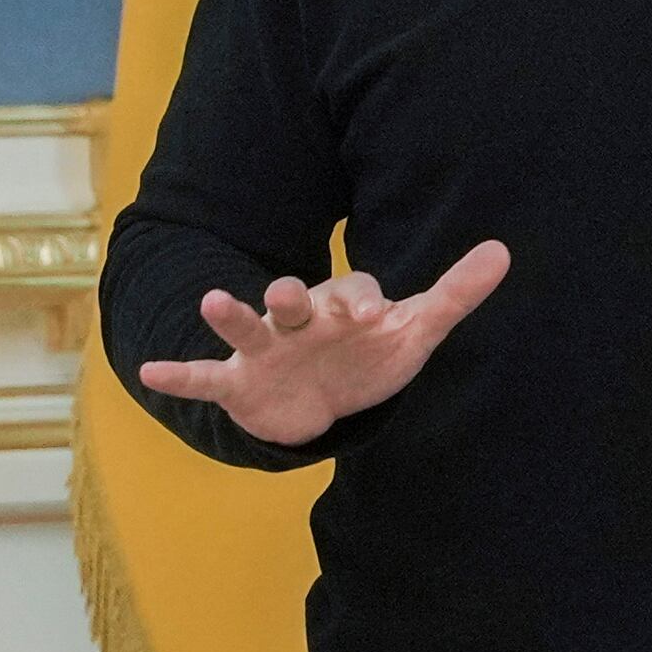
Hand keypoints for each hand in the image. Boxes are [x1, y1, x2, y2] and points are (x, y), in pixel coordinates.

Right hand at [139, 240, 514, 446]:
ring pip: (247, 326)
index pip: (355, 295)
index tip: (374, 317)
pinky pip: (206, 377)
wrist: (320, 402)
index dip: (363, 304)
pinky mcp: (239, 383)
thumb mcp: (415, 331)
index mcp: (343, 306)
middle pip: (295, 298)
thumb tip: (502, 250)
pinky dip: (179, 376)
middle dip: (292, 297)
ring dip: (231, 315)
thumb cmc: (368, 357)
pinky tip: (149, 371)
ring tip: (212, 300)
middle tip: (289, 296)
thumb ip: (454, 294)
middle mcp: (299, 320)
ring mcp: (265, 350)